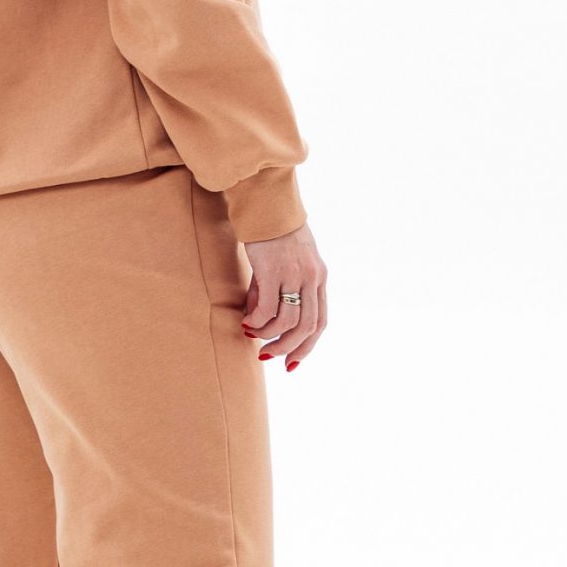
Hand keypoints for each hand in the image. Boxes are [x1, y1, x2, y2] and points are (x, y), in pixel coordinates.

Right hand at [240, 221, 326, 371]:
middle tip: (268, 356)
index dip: (307, 346)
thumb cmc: (273, 233)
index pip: (321, 322)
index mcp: (319, 277)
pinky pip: (266, 308)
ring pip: (288, 321)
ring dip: (268, 336)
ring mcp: (294, 274)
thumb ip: (278, 291)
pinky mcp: (272, 270)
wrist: (266, 203)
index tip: (291, 363)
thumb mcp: (286, 264)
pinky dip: (257, 321)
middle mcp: (311, 278)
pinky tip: (245, 321)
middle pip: (308, 327)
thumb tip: (259, 321)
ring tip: (252, 335)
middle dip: (288, 348)